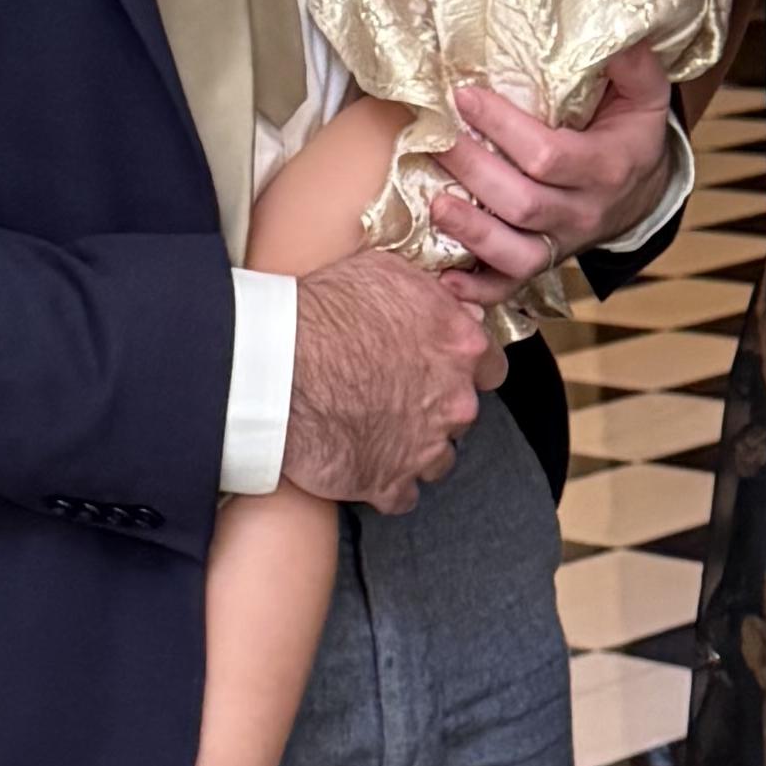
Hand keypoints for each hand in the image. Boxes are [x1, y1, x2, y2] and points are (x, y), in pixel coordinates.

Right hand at [282, 244, 503, 513]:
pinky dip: (386, 482)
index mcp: (459, 347)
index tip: (441, 369)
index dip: (463, 368)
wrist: (274, 366)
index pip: (490, 367)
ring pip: (438, 458)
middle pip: (461, 414)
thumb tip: (454, 305)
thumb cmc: (322, 312)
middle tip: (393, 396)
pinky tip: (364, 463)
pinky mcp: (390, 483)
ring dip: (414, 447)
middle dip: (434, 408)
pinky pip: (402, 494)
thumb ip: (431, 294)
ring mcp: (425, 448)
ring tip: (376, 432)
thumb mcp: (385, 271)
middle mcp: (454, 401)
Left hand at [429, 49, 676, 287]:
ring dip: (470, 232)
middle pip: (523, 204)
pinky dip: (476, 289)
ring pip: (515, 252)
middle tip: (436, 137)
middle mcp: (584, 213)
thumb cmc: (630, 133)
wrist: (642, 190)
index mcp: (607, 169)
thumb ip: (632, 65)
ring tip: (435, 203)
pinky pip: (509, 286)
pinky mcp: (542, 263)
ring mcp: (562, 244)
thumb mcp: (644, 95)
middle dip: (474, 171)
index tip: (464, 95)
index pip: (549, 156)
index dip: (503, 128)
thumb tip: (613, 36)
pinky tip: (445, 279)